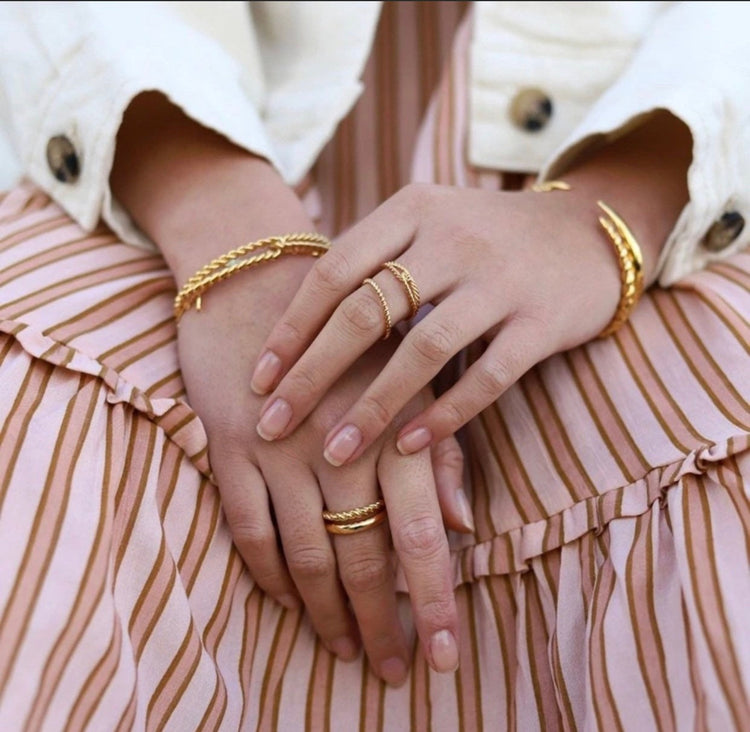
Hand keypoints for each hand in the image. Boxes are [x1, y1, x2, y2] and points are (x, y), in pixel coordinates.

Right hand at [176, 274, 464, 683]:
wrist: (262, 279)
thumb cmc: (353, 331)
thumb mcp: (409, 374)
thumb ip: (437, 448)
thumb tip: (465, 526)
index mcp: (392, 424)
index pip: (421, 532)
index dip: (437, 600)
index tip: (448, 656)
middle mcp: (338, 443)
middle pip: (363, 557)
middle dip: (383, 624)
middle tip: (397, 671)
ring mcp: (279, 448)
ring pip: (305, 556)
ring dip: (327, 613)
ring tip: (347, 651)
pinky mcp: (230, 446)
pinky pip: (248, 529)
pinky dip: (269, 576)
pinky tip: (289, 603)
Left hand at [250, 113, 691, 463]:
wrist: (591, 229)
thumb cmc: (490, 237)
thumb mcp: (430, 223)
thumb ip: (376, 257)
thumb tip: (301, 320)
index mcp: (413, 210)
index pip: (334, 272)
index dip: (291, 329)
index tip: (259, 380)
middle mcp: (453, 238)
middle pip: (365, 313)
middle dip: (311, 376)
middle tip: (272, 426)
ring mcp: (500, 280)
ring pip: (421, 350)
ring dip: (370, 407)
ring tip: (333, 453)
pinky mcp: (541, 321)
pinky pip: (486, 377)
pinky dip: (443, 415)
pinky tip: (407, 447)